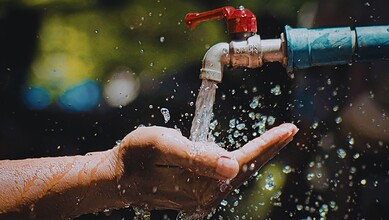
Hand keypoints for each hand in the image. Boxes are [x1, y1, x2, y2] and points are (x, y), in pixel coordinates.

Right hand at [112, 123, 297, 212]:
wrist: (117, 177)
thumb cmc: (136, 156)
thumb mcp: (163, 146)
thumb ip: (197, 157)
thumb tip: (233, 166)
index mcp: (201, 183)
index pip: (242, 162)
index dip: (266, 145)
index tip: (288, 130)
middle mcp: (206, 195)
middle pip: (245, 169)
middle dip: (269, 150)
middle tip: (290, 131)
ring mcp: (202, 195)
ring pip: (237, 173)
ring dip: (257, 157)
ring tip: (275, 140)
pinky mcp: (196, 192)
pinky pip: (225, 176)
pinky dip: (241, 163)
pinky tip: (248, 156)